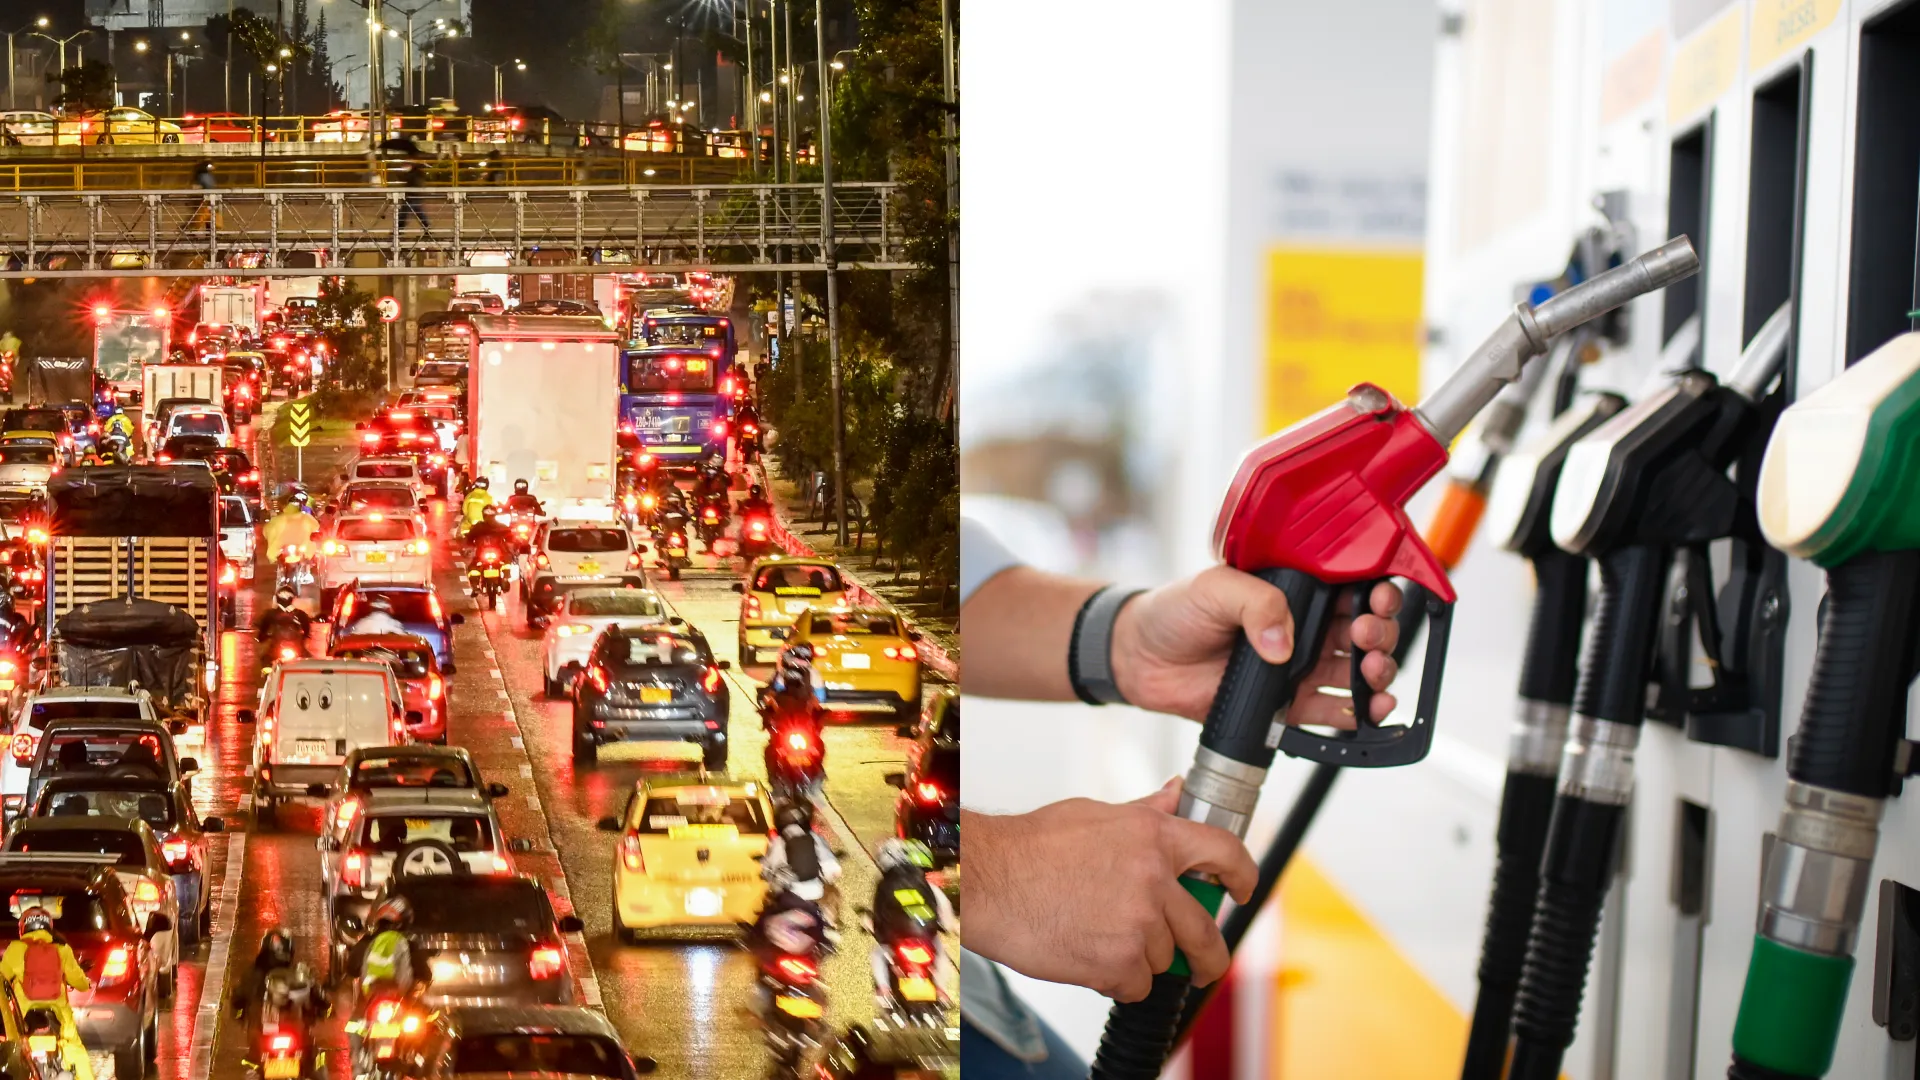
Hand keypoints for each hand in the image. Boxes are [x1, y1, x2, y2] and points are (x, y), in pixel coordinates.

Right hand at [964, 778, 1257, 1001]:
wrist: (990, 881)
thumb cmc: (1032, 847)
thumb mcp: (1096, 815)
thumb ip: (1146, 813)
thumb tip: (1177, 793)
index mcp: (1154, 837)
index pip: (1224, 852)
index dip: (1242, 875)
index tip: (1241, 890)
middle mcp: (1154, 879)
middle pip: (1205, 929)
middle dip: (1208, 954)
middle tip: (1203, 962)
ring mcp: (1140, 924)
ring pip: (1165, 958)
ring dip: (1141, 958)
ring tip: (1101, 937)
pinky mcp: (1119, 962)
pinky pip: (1137, 985)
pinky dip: (1117, 980)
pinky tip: (1089, 956)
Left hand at [1111, 568, 1401, 726]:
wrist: (1142, 658)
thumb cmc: (1176, 611)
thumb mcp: (1215, 588)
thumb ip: (1256, 603)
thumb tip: (1283, 644)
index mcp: (1295, 591)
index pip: (1351, 587)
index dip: (1377, 591)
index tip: (1380, 598)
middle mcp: (1306, 628)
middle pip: (1366, 631)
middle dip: (1381, 634)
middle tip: (1367, 636)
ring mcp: (1300, 668)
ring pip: (1359, 673)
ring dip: (1378, 674)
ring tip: (1372, 674)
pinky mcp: (1288, 705)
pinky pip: (1334, 712)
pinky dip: (1360, 714)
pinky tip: (1371, 711)